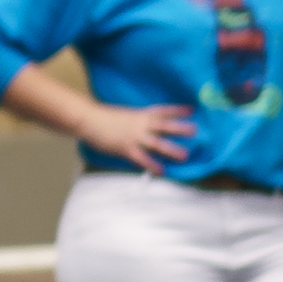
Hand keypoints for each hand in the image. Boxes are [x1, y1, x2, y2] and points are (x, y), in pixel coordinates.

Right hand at [78, 102, 194, 173]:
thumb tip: (145, 127)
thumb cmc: (102, 117)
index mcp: (140, 115)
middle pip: (164, 126)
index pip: (162, 111)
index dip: (177, 111)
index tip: (191, 110)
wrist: (87, 120)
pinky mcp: (126, 148)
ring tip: (185, 155)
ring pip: (157, 143)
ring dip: (172, 150)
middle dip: (180, 129)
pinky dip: (152, 165)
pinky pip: (142, 158)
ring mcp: (134, 137)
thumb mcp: (123, 115)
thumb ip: (135, 121)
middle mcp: (140, 125)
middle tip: (194, 131)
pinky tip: (161, 171)